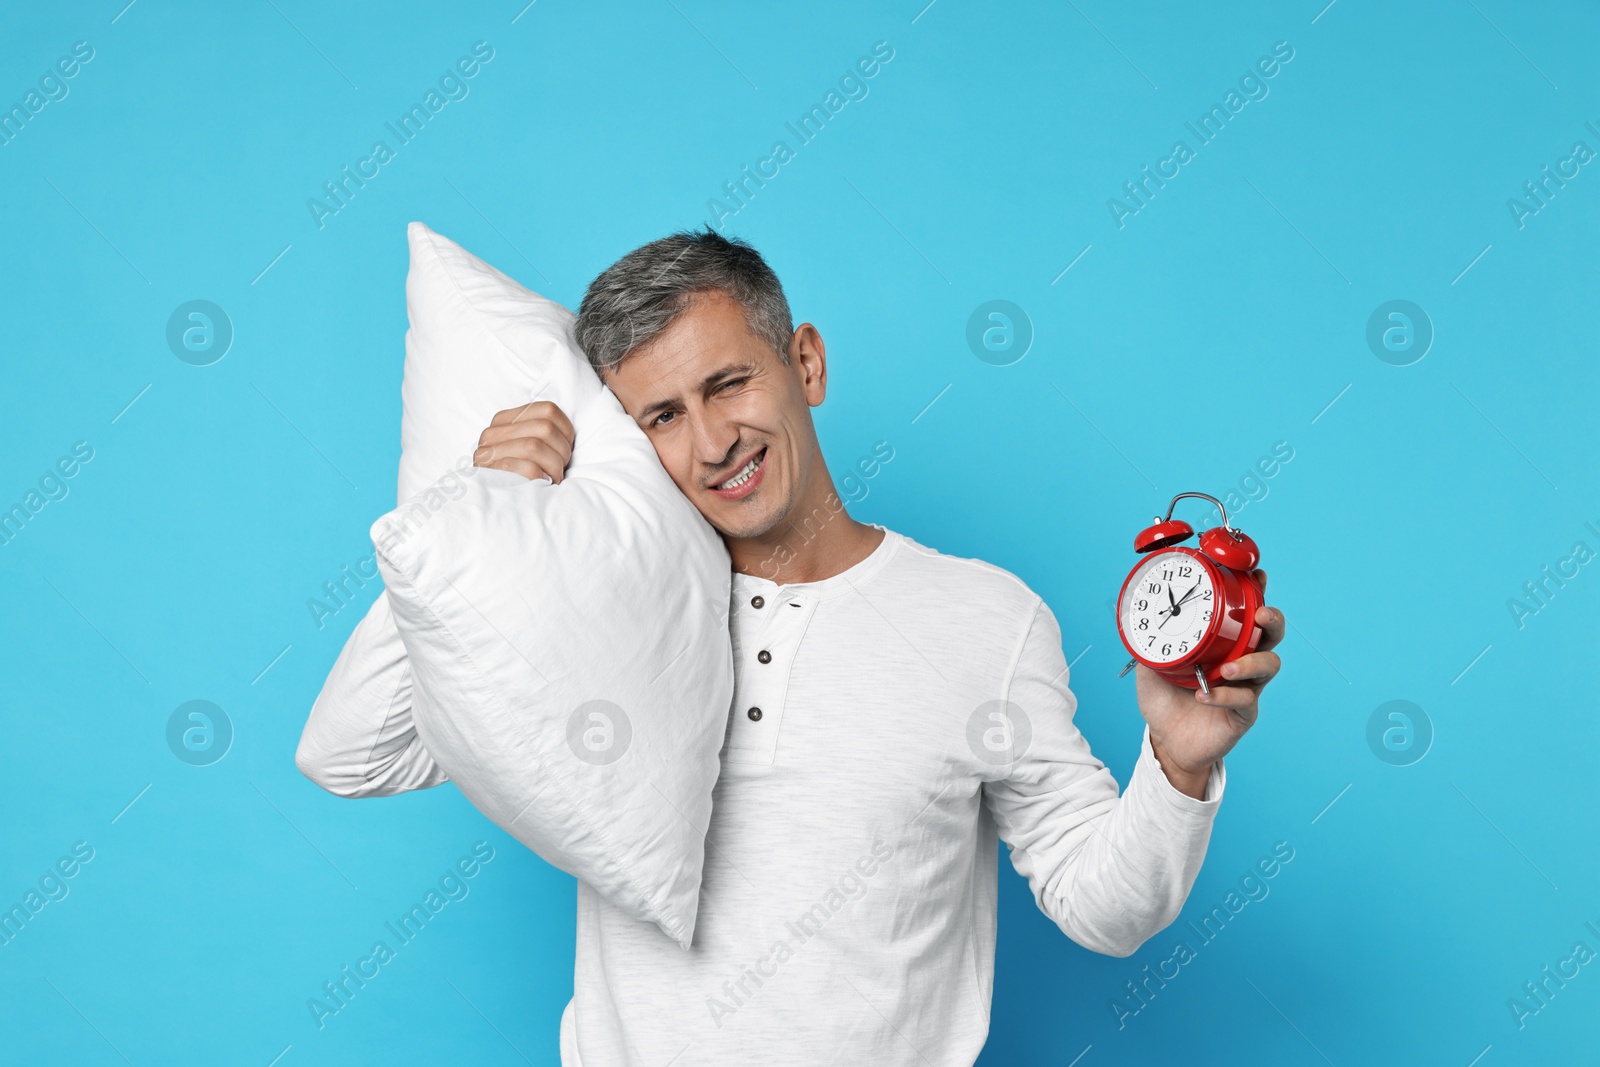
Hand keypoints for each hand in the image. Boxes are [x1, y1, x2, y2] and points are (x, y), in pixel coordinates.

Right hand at [472, 401, 574, 483]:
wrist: (491, 507)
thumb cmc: (516, 478)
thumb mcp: (525, 448)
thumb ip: (539, 433)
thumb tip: (568, 432)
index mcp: (504, 420)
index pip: (548, 410)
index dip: (566, 431)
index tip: (566, 448)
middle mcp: (493, 433)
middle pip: (546, 428)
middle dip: (562, 451)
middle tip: (560, 468)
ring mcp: (488, 453)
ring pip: (535, 446)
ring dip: (553, 466)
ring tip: (553, 478)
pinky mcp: (489, 472)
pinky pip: (527, 468)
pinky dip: (541, 478)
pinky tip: (541, 485)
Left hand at [1136, 570, 1283, 798]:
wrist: (1166, 740)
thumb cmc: (1165, 699)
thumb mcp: (1151, 665)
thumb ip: (1150, 642)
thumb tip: (1133, 615)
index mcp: (1224, 643)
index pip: (1246, 613)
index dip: (1256, 593)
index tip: (1257, 576)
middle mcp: (1241, 661)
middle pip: (1271, 634)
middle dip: (1272, 620)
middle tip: (1260, 615)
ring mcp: (1246, 687)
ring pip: (1269, 666)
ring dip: (1250, 662)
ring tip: (1225, 668)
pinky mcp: (1243, 713)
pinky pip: (1244, 700)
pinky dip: (1224, 695)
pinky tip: (1203, 695)